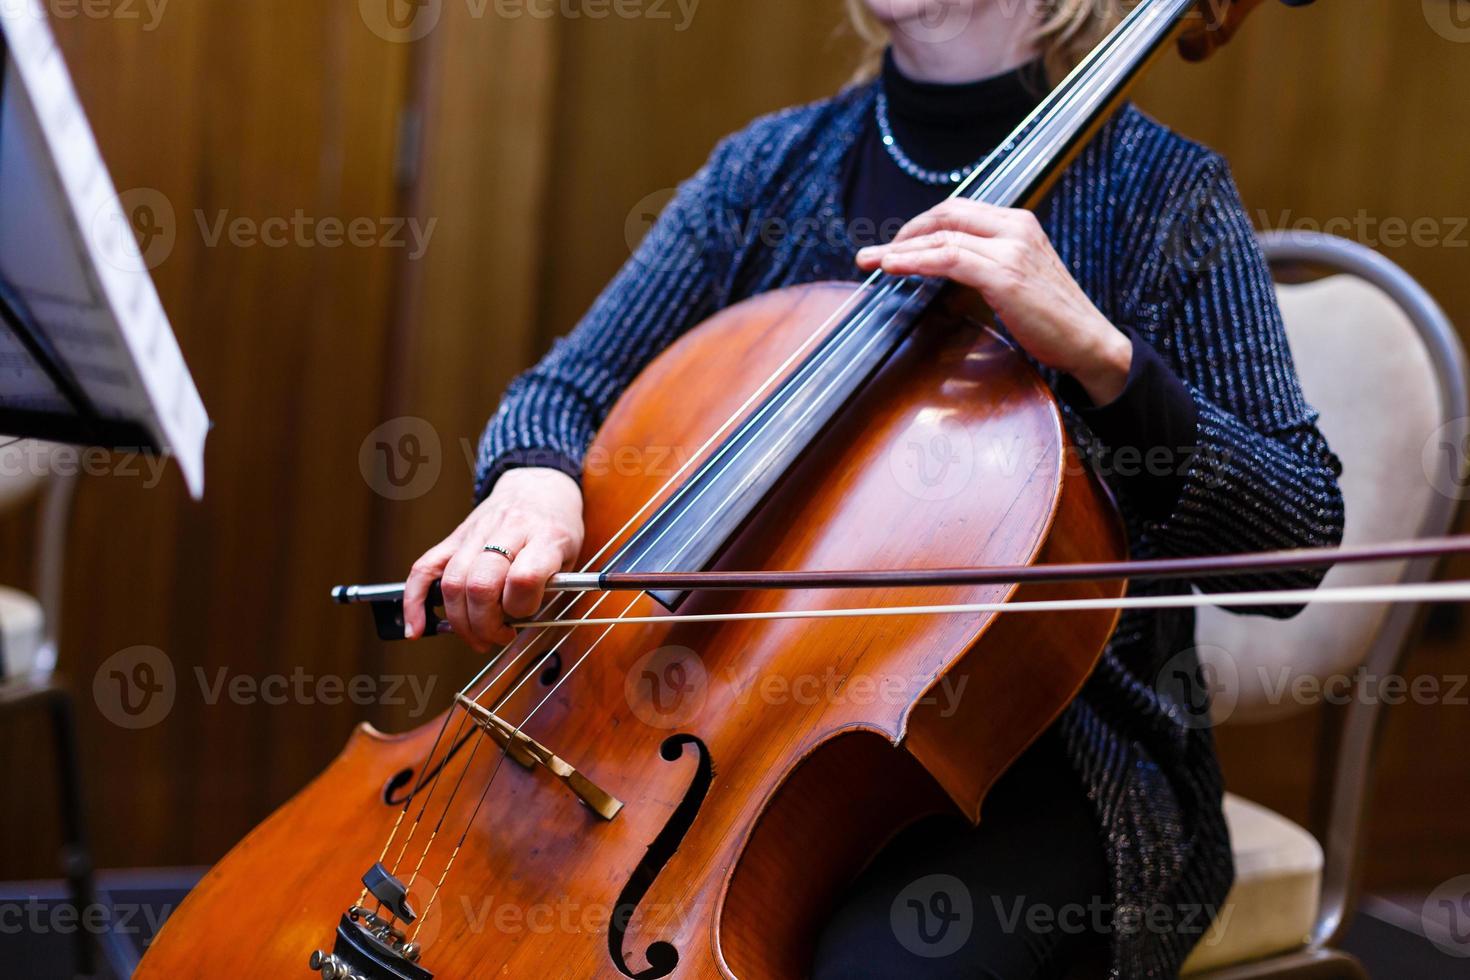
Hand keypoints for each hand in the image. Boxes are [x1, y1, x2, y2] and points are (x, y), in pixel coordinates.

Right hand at [403, 467, 584, 651]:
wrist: (538, 486)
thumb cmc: (555, 527)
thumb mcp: (569, 557)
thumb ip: (547, 590)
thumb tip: (513, 623)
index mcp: (544, 536)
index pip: (524, 578)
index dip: (522, 607)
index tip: (526, 615)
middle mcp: (508, 530)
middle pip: (481, 584)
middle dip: (485, 624)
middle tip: (496, 636)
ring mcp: (476, 532)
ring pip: (453, 582)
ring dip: (460, 621)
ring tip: (476, 635)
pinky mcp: (453, 537)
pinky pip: (424, 568)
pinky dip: (415, 601)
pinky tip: (418, 627)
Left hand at [856, 199, 1132, 404]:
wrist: (1089, 343)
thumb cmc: (1051, 318)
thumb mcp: (1016, 279)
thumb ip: (983, 265)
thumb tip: (939, 271)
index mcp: (1018, 223)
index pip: (958, 210)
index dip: (921, 224)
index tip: (895, 243)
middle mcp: (1015, 227)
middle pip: (946, 215)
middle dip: (905, 232)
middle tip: (875, 253)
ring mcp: (1011, 249)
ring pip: (942, 237)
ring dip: (900, 248)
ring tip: (871, 261)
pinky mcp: (1005, 275)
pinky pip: (949, 260)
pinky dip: (916, 261)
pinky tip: (893, 267)